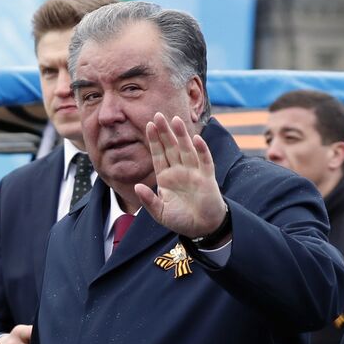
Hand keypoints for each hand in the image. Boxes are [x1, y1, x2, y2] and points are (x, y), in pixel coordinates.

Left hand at [135, 114, 227, 239]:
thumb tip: (137, 186)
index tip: (148, 125)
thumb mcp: (160, 212)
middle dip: (164, 132)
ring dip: (181, 135)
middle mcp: (179, 171)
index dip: (154, 140)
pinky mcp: (207, 178)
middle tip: (158, 114)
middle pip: (171, 147)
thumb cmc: (181, 219)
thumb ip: (149, 200)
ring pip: (186, 150)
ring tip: (175, 120)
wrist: (202, 229)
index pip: (158, 155)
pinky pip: (204, 161)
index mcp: (166, 177)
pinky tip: (196, 138)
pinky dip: (201, 150)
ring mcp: (194, 173)